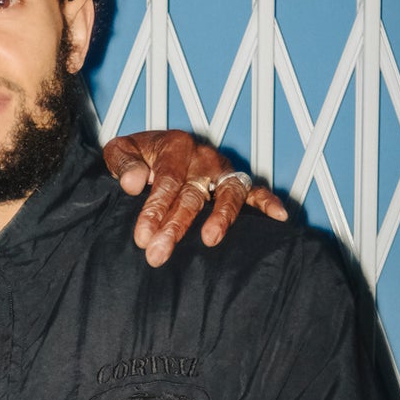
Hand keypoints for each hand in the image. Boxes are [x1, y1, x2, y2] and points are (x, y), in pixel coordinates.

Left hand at [103, 130, 287, 267]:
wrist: (151, 151)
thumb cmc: (137, 156)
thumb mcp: (121, 151)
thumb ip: (124, 164)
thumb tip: (135, 182)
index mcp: (175, 146)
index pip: (167, 181)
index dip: (155, 209)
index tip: (143, 237)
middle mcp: (202, 157)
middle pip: (192, 193)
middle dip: (176, 225)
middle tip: (158, 252)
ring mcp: (221, 170)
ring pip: (227, 192)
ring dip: (221, 217)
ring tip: (210, 240)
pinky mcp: (234, 182)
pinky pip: (256, 191)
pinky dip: (268, 202)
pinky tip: (279, 217)